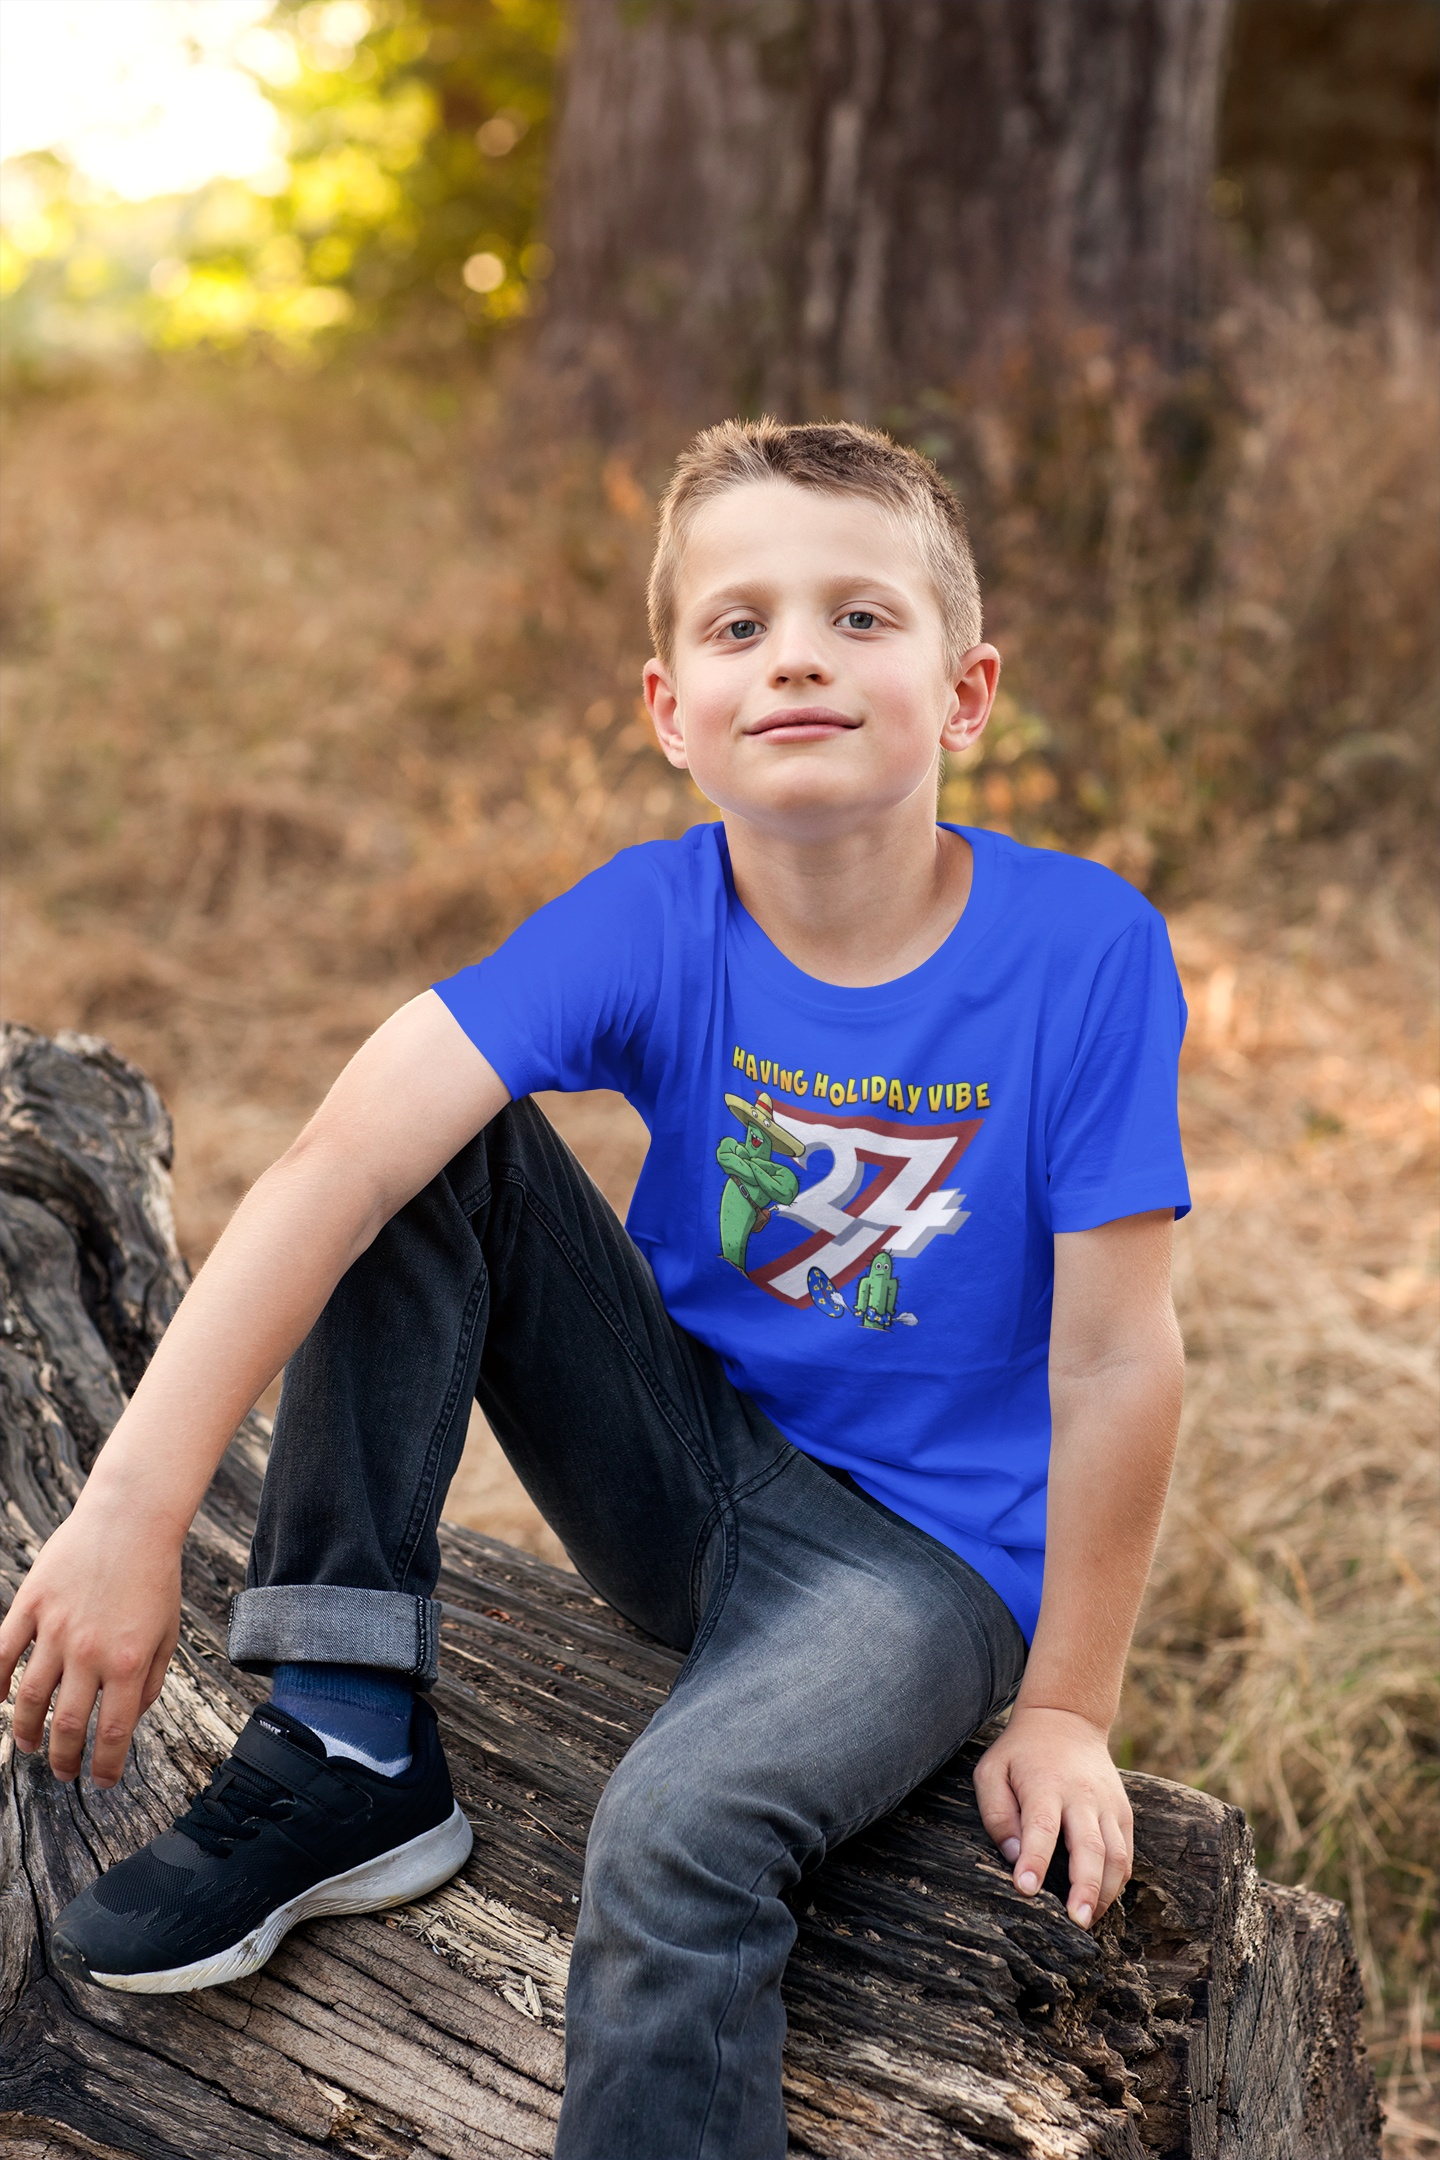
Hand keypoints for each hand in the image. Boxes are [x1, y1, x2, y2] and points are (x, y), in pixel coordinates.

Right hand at [0, 1496, 180, 1787]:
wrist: (132, 1518)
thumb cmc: (155, 1575)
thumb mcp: (168, 1632)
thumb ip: (152, 1681)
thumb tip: (129, 1722)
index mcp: (130, 1662)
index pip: (113, 1733)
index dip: (105, 1766)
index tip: (101, 1782)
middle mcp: (90, 1651)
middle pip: (67, 1724)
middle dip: (63, 1758)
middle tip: (62, 1771)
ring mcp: (56, 1629)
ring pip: (31, 1697)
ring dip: (28, 1730)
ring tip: (30, 1745)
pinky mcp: (31, 1605)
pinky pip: (2, 1653)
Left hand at [973, 1704, 1132, 1929]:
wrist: (1066, 1719)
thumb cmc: (1021, 1752)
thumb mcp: (992, 1771)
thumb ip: (997, 1814)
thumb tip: (1015, 1857)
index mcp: (1045, 1784)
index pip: (1042, 1827)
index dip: (1035, 1860)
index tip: (1026, 1890)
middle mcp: (1082, 1796)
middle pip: (1090, 1847)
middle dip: (1085, 1888)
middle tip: (1076, 1923)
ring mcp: (1107, 1804)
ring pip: (1117, 1855)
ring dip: (1105, 1892)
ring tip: (1089, 1921)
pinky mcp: (1123, 1811)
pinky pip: (1127, 1852)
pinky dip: (1118, 1881)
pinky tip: (1102, 1901)